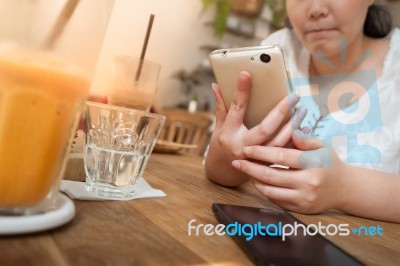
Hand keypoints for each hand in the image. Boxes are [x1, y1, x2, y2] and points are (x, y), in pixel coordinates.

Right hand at [205, 71, 305, 185]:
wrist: (223, 173)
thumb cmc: (221, 146)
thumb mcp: (218, 127)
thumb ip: (221, 107)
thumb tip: (216, 85)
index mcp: (229, 133)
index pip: (236, 109)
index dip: (241, 91)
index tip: (246, 74)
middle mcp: (243, 146)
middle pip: (265, 128)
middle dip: (281, 111)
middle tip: (293, 96)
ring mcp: (256, 158)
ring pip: (279, 142)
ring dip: (293, 125)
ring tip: (302, 110)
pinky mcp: (267, 165)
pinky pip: (284, 152)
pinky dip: (295, 140)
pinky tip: (304, 128)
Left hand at [232, 130, 349, 213]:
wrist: (344, 188)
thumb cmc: (329, 162)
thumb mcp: (322, 146)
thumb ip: (305, 138)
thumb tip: (292, 129)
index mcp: (313, 163)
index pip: (280, 156)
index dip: (260, 152)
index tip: (246, 149)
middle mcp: (308, 183)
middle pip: (270, 175)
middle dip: (250, 168)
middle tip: (236, 162)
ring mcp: (304, 198)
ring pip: (269, 190)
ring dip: (253, 180)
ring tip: (244, 170)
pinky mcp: (300, 209)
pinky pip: (275, 200)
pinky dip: (263, 190)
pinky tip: (256, 181)